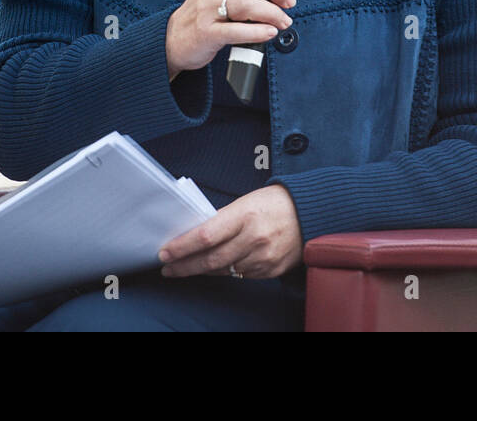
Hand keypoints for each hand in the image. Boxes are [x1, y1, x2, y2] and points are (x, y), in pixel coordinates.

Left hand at [157, 184, 302, 279]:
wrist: (312, 212)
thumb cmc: (275, 202)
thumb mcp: (246, 202)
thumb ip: (222, 220)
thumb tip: (196, 236)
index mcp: (245, 215)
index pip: (205, 236)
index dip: (182, 247)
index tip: (164, 252)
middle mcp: (255, 238)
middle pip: (211, 259)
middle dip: (184, 265)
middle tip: (167, 268)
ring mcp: (264, 257)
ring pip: (224, 270)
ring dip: (202, 270)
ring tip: (185, 268)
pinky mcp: (271, 270)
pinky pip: (241, 275)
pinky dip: (226, 271)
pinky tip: (215, 267)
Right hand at [165, 0, 296, 79]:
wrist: (175, 38)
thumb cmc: (209, 12)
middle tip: (288, 2)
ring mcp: (207, 8)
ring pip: (245, 4)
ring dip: (272, 13)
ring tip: (283, 21)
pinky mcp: (207, 32)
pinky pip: (236, 31)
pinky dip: (257, 32)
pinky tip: (268, 32)